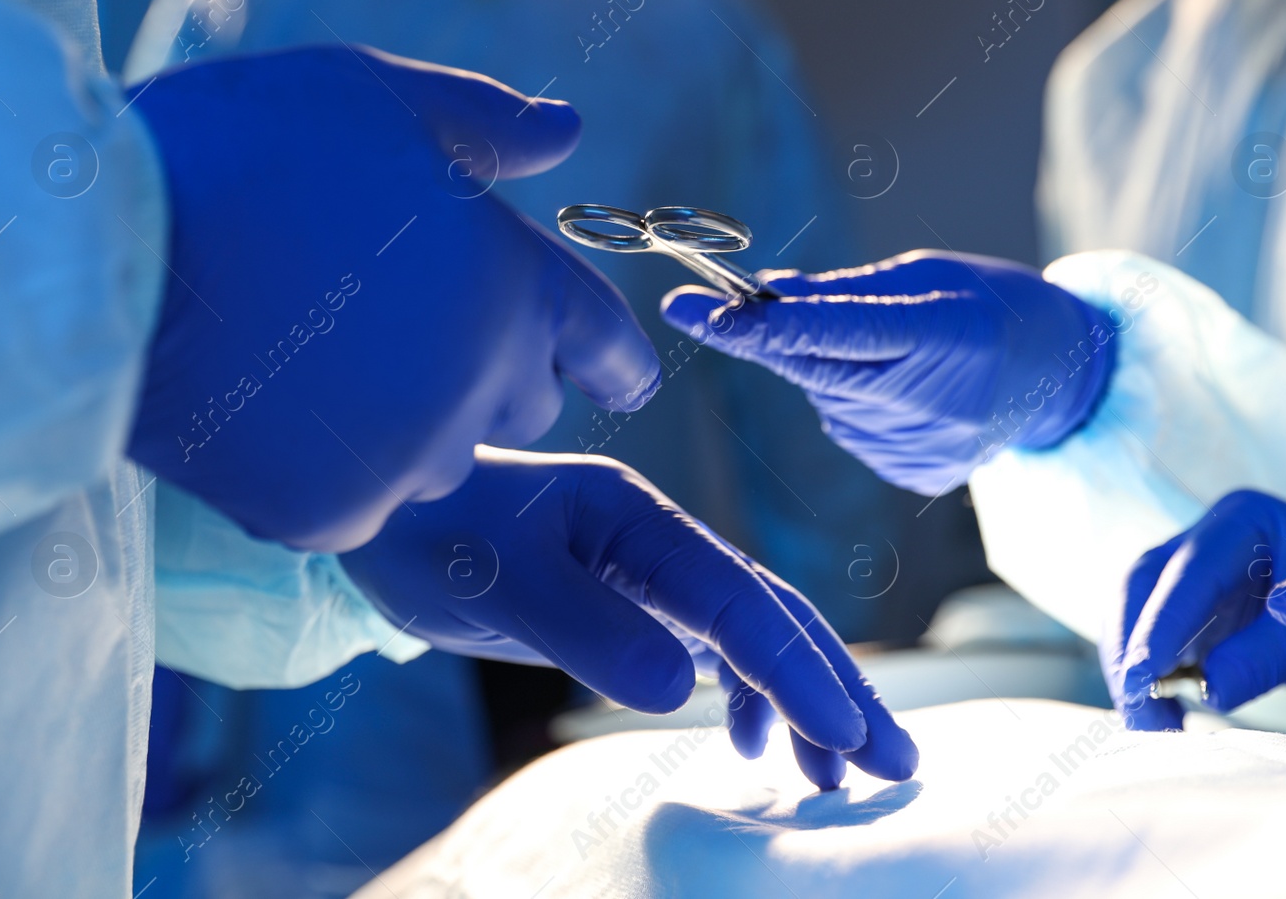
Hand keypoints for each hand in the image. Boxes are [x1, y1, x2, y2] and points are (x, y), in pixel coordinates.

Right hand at [126, 47, 659, 550]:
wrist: (104, 255)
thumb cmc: (244, 151)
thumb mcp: (375, 98)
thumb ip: (486, 124)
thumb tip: (566, 134)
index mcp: (513, 283)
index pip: (606, 345)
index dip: (613, 358)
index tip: (616, 373)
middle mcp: (483, 385)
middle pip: (524, 402)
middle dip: (492, 369)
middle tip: (405, 324)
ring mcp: (410, 461)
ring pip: (441, 458)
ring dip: (408, 423)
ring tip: (320, 361)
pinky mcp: (334, 516)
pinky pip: (357, 502)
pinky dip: (327, 467)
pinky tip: (272, 411)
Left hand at [339, 447, 919, 789]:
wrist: (388, 510)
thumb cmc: (428, 531)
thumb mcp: (498, 581)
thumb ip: (586, 628)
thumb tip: (684, 690)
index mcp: (639, 522)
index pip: (741, 602)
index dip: (796, 670)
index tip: (845, 736)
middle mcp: (659, 539)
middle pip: (771, 614)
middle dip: (836, 688)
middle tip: (897, 765)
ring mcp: (649, 567)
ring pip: (751, 634)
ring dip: (802, 698)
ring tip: (842, 774)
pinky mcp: (629, 596)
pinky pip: (712, 645)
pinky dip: (748, 693)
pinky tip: (754, 741)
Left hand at [660, 250, 1115, 493]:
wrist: (1063, 374)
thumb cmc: (988, 304)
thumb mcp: (923, 276)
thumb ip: (840, 292)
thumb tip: (761, 294)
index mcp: (937, 333)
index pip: (826, 332)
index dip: (751, 324)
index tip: (688, 308)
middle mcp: (931, 399)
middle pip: (810, 369)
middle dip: (765, 337)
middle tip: (727, 307)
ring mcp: (924, 447)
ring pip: (825, 401)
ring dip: (825, 370)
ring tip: (884, 350)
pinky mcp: (919, 476)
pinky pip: (850, 430)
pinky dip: (852, 403)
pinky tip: (898, 389)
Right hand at [1105, 490, 1285, 730]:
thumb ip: (1269, 656)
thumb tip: (1207, 690)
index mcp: (1244, 521)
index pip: (1187, 573)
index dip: (1160, 625)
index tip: (1143, 676)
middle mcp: (1209, 540)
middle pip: (1142, 584)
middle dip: (1131, 646)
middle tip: (1138, 705)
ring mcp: (1197, 575)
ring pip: (1137, 610)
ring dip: (1132, 666)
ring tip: (1150, 721)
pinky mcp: (1196, 614)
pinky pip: (1154, 639)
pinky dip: (1150, 677)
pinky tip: (1162, 715)